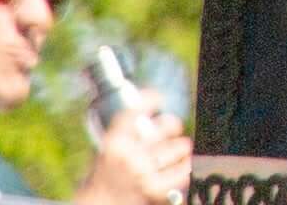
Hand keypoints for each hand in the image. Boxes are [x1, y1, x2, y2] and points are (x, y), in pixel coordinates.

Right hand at [76, 102, 191, 204]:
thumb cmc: (101, 179)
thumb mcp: (104, 151)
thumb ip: (123, 135)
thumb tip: (145, 113)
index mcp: (113, 143)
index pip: (134, 111)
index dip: (149, 99)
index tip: (158, 97)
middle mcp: (129, 155)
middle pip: (166, 126)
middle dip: (172, 126)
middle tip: (173, 128)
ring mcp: (143, 172)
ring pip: (179, 147)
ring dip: (180, 147)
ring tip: (180, 148)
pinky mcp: (155, 189)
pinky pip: (183, 171)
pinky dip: (185, 167)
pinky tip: (182, 165)